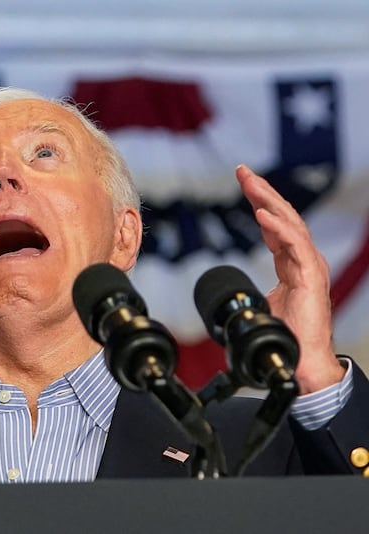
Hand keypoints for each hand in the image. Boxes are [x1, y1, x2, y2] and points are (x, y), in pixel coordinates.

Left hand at [236, 165, 344, 393]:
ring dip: (269, 200)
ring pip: (290, 223)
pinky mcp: (312, 276)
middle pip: (282, 216)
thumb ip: (249, 291)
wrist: (300, 360)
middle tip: (242, 170)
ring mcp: (309, 266)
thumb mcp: (260, 304)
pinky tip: (262, 214)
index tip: (243, 183)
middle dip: (262, 191)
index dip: (259, 202)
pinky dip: (278, 227)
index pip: (275, 224)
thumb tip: (224, 294)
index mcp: (290, 263)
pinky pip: (295, 245)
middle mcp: (302, 259)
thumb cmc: (285, 336)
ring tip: (250, 183)